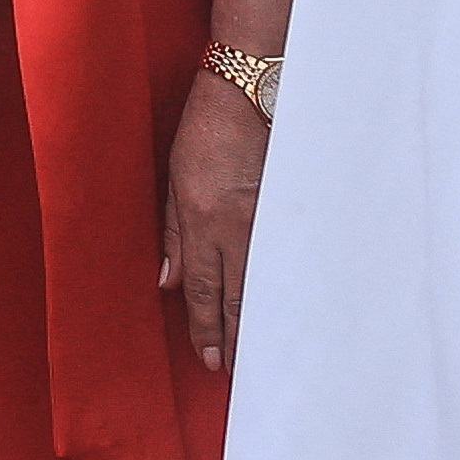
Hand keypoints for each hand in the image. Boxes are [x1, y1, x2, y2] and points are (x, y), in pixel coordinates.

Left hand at [156, 63, 271, 369]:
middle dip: (234, 338)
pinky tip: (290, 308)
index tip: (208, 356)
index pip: (203, 288)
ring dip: (260, 321)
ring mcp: (269, 217)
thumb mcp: (175, 178)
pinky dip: (286, 288)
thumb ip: (173, 233)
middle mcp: (236, 225)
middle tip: (234, 370)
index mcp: (202, 219)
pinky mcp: (292, 205)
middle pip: (237, 297)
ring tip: (260, 354)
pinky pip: (289, 258)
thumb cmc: (206, 129)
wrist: (249, 89)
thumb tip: (167, 283)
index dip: (205, 327)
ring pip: (265, 283)